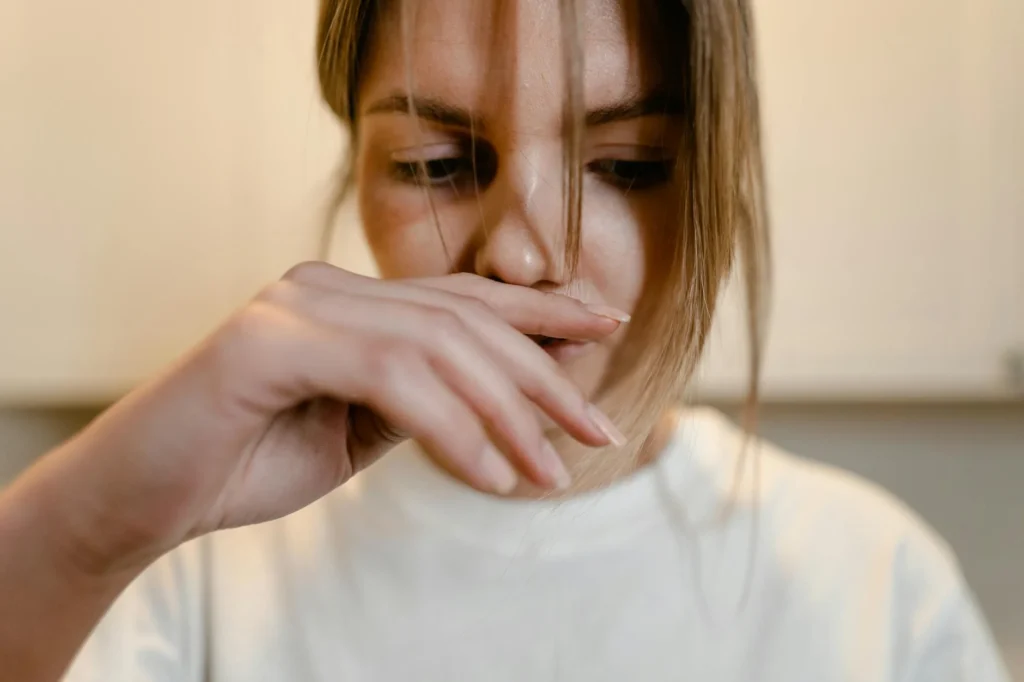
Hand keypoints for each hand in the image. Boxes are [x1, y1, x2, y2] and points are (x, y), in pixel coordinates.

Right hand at [53, 262, 626, 569]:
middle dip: (543, 376)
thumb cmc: (249, 462)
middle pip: (465, 320)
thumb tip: (513, 399)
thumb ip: (424, 401)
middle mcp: (326, 286)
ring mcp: (296, 306)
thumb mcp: (359, 431)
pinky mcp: (270, 342)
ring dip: (507, 416)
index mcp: (350, 301)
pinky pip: (392, 378)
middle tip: (599, 431)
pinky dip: (452, 430)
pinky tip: (487, 475)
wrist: (142, 497)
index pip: (463, 298)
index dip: (542, 310)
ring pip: (439, 345)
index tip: (607, 326)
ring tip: (547, 475)